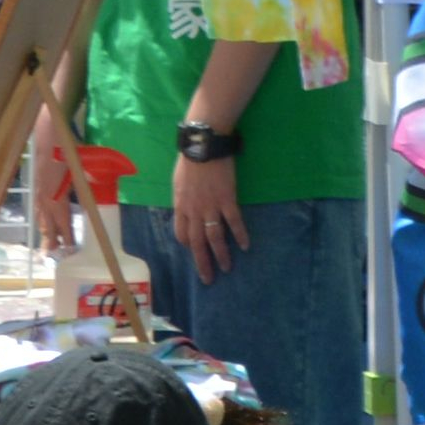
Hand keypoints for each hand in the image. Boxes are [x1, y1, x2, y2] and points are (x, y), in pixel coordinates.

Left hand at [169, 138, 246, 271]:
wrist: (203, 145)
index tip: (193, 249)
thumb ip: (183, 196)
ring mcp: (211, 206)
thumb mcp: (179, 180)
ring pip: (215, 237)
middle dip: (202, 262)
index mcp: (181, 205)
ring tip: (227, 268)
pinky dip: (240, 234)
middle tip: (208, 279)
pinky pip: (234, 222)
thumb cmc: (190, 158)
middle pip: (197, 242)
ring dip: (221, 255)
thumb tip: (186, 205)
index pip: (181, 233)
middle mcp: (194, 211)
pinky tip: (245, 246)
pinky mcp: (227, 200)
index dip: (187, 243)